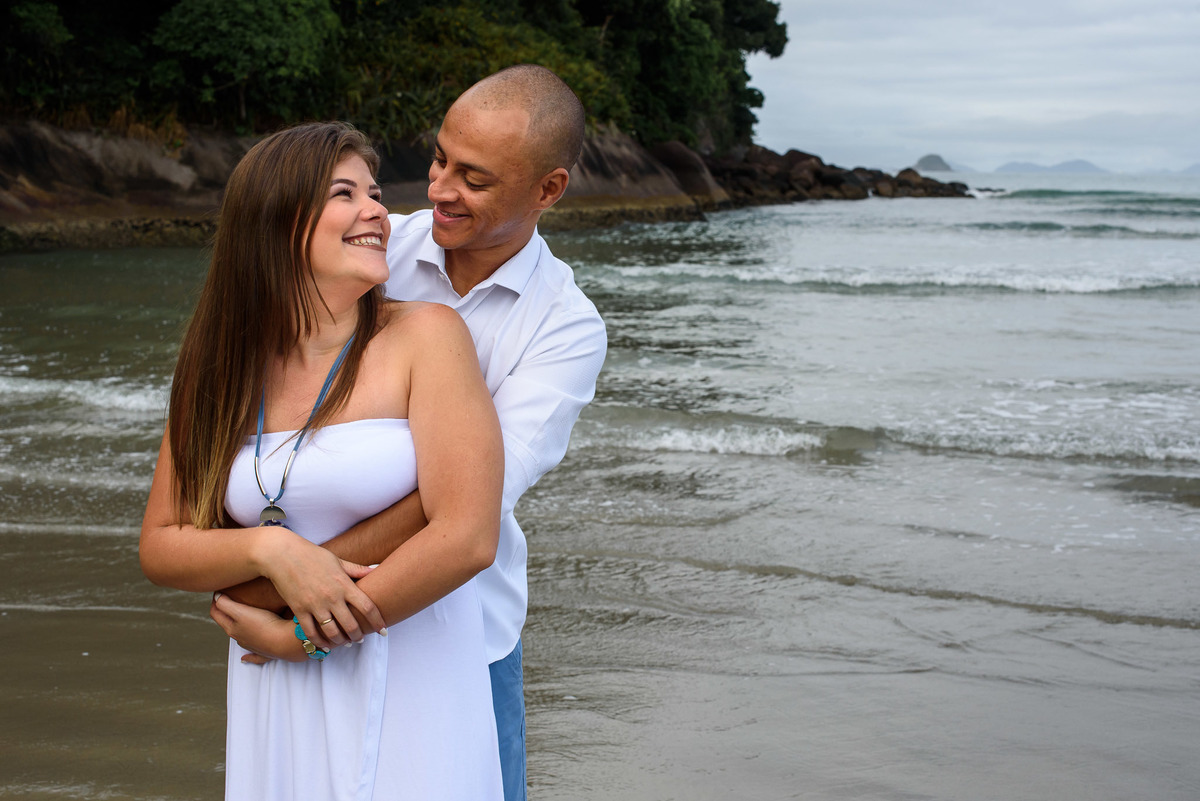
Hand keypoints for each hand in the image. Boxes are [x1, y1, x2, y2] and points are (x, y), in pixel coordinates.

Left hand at [211, 592, 304, 662]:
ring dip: (237, 629)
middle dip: (225, 613)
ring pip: (240, 637)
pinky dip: (248, 655)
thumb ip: (226, 605)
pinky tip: (244, 658)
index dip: (215, 602)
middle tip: (228, 601)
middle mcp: (240, 638)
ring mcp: (252, 646)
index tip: (218, 592)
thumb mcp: (241, 612)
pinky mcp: (265, 651)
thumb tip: (216, 598)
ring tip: (241, 619)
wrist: (285, 641)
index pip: (216, 614)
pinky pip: (253, 655)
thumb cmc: (264, 626)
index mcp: (232, 629)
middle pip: (227, 625)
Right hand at [255, 527, 385, 648]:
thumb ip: (357, 569)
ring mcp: (315, 605)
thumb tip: (377, 569)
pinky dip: (320, 642)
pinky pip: (311, 633)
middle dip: (358, 636)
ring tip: (345, 643)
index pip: (367, 607)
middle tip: (361, 639)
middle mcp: (332, 597)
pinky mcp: (299, 610)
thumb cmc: (313, 555)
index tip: (383, 630)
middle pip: (351, 625)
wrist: (282, 555)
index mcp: (344, 584)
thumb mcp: (338, 560)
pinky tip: (326, 645)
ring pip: (332, 632)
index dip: (377, 621)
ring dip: (341, 641)